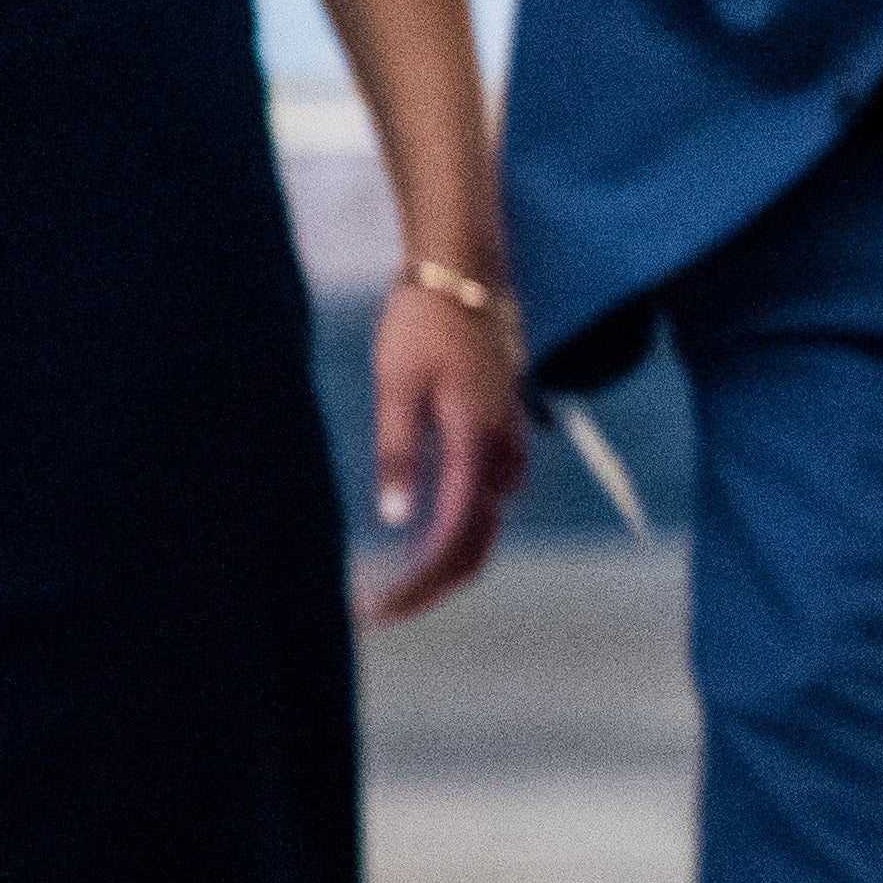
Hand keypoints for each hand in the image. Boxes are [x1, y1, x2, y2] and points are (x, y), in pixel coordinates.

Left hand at [359, 277, 526, 626]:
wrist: (463, 272)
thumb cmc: (423, 322)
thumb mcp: (397, 385)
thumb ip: (399, 453)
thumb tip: (395, 519)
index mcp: (478, 446)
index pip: (455, 542)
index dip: (417, 586)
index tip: (374, 610)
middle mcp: (504, 455)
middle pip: (475, 548)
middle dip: (427, 587)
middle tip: (373, 610)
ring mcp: (509, 445)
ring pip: (482, 528)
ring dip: (440, 562)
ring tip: (384, 578)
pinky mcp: (501, 435)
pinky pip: (483, 502)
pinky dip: (453, 530)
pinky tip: (415, 534)